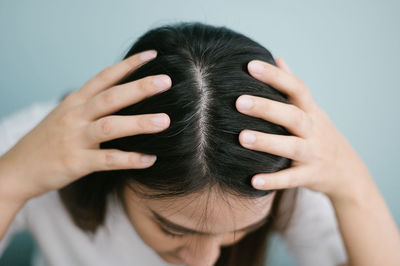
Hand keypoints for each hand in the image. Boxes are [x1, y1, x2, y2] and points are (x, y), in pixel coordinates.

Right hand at [0, 50, 170, 202]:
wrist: (19, 168)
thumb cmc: (49, 140)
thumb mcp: (66, 114)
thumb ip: (91, 103)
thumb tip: (123, 94)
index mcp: (76, 101)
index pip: (105, 77)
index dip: (129, 65)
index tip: (152, 55)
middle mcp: (76, 115)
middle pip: (111, 97)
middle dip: (139, 88)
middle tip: (166, 81)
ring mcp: (75, 138)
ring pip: (110, 126)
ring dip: (139, 123)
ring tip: (165, 121)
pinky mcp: (76, 162)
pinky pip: (107, 160)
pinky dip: (130, 159)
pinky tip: (150, 159)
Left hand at [235, 58, 371, 200]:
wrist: (347, 171)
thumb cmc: (319, 134)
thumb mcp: (312, 109)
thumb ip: (293, 87)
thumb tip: (278, 59)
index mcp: (311, 111)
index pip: (296, 88)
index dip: (275, 76)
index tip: (250, 65)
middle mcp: (313, 130)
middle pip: (292, 116)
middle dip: (267, 108)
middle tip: (239, 102)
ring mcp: (313, 154)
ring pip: (292, 147)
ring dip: (267, 142)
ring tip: (241, 138)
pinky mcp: (310, 176)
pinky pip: (291, 179)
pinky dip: (274, 180)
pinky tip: (253, 180)